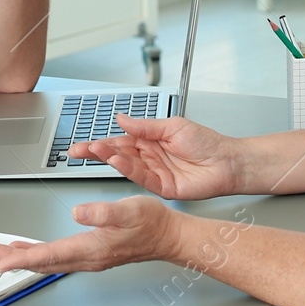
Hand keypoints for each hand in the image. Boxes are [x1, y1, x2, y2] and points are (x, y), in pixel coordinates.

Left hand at [0, 196, 180, 272]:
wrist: (167, 236)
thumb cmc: (151, 223)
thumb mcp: (128, 210)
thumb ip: (102, 212)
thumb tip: (77, 213)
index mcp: (92, 248)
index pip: (49, 255)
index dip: (22, 258)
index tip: (1, 261)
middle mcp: (87, 257)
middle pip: (42, 262)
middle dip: (13, 259)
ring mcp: (88, 258)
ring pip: (48, 261)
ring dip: (23, 257)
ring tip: (1, 252)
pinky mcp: (91, 254)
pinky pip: (57, 258)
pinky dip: (38, 255)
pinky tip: (31, 250)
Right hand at [73, 115, 243, 199]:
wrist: (226, 162)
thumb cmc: (206, 143)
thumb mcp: (173, 126)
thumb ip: (145, 126)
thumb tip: (123, 118)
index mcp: (151, 141)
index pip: (121, 141)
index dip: (102, 142)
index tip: (85, 142)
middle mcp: (150, 157)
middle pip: (118, 154)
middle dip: (97, 152)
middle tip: (78, 151)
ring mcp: (154, 173)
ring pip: (126, 165)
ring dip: (109, 158)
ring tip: (95, 150)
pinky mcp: (162, 187)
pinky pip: (141, 177)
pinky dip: (127, 169)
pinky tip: (117, 161)